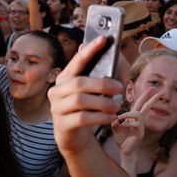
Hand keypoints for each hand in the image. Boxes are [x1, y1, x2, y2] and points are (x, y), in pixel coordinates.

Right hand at [49, 36, 123, 153]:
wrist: (74, 137)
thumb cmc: (85, 109)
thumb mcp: (91, 92)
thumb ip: (97, 74)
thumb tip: (106, 52)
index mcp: (64, 78)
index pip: (77, 61)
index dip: (90, 50)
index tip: (104, 39)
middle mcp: (57, 91)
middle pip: (79, 83)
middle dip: (102, 84)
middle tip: (120, 87)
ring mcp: (57, 108)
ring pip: (80, 100)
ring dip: (102, 103)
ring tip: (117, 106)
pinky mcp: (62, 125)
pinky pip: (82, 118)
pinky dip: (99, 117)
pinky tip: (110, 117)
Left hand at [112, 90, 161, 154]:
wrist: (125, 150)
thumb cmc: (121, 138)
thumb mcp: (116, 128)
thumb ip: (116, 122)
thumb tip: (114, 119)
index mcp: (133, 117)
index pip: (140, 104)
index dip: (144, 95)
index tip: (151, 88)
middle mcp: (139, 120)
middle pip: (146, 107)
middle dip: (152, 98)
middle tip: (158, 91)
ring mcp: (141, 126)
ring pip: (137, 115)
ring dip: (127, 115)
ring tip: (118, 120)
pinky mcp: (140, 133)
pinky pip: (135, 124)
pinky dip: (127, 124)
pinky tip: (121, 126)